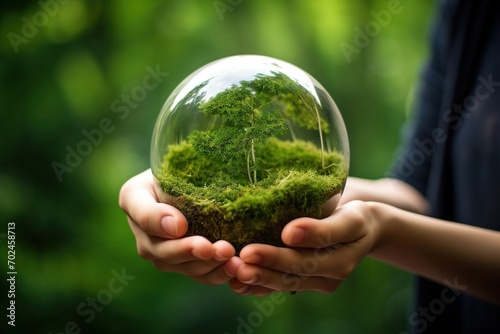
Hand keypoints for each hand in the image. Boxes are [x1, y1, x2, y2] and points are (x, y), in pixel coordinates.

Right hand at [119, 169, 236, 284]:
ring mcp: (163, 254)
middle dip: (193, 251)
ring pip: (185, 267)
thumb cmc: (183, 166)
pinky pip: (201, 275)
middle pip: (164, 251)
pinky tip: (236, 268)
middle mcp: (144, 234)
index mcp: (133, 200)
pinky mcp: (185, 265)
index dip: (159, 222)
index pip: (144, 214)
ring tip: (234, 260)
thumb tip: (177, 227)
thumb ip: (170, 187)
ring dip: (211, 267)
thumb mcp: (173, 165)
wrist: (193, 180)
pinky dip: (219, 274)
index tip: (181, 226)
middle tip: (221, 248)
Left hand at [225, 201, 378, 295]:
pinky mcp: (305, 280)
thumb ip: (322, 228)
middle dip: (262, 269)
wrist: (366, 230)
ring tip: (231, 272)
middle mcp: (328, 277)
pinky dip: (258, 286)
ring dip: (256, 280)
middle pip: (291, 275)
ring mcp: (316, 282)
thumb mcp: (350, 219)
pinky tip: (237, 283)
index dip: (277, 256)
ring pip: (283, 284)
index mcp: (340, 261)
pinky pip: (280, 287)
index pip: (305, 260)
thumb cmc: (357, 217)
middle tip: (236, 261)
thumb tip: (290, 233)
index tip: (250, 249)